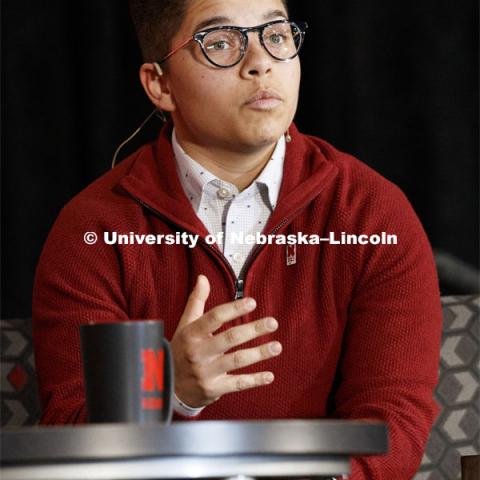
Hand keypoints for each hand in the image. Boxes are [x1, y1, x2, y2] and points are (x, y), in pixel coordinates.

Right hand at [171, 275, 281, 407]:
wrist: (168, 386)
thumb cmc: (182, 349)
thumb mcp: (185, 325)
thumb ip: (196, 301)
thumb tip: (203, 278)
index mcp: (191, 334)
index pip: (214, 318)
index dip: (234, 309)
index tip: (252, 302)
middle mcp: (198, 352)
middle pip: (230, 338)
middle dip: (253, 329)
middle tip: (272, 323)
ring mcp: (205, 372)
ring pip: (237, 361)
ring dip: (259, 353)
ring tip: (277, 346)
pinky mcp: (213, 389)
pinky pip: (237, 384)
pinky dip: (255, 380)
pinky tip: (270, 375)